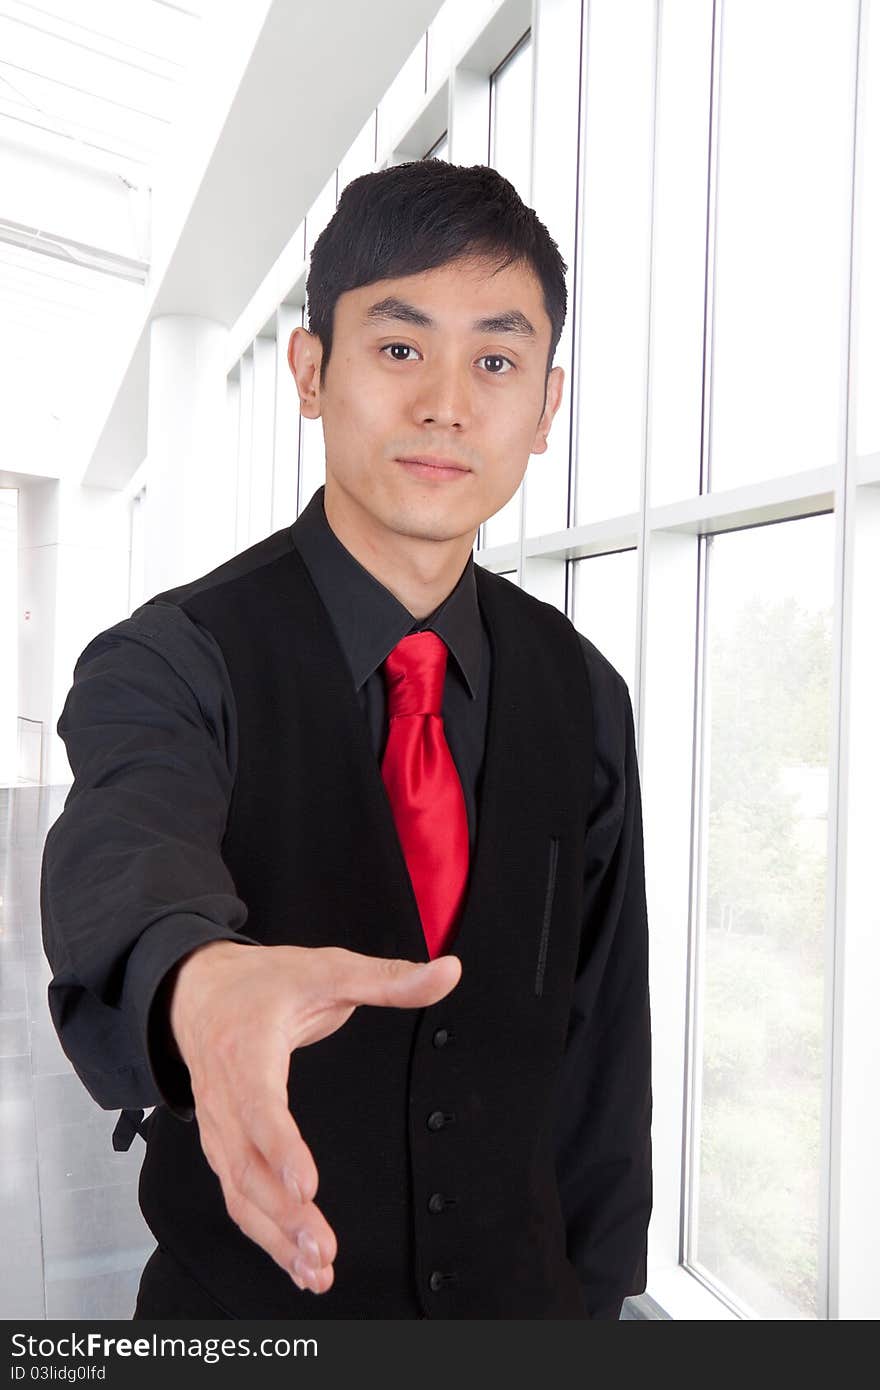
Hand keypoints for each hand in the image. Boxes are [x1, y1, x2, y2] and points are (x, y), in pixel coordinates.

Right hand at [167, 940, 461, 1294]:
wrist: (197, 992)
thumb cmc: (263, 982)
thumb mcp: (326, 968)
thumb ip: (388, 979)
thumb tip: (448, 972)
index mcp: (247, 1047)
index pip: (259, 1104)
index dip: (281, 1147)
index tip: (307, 1186)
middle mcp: (223, 1094)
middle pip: (245, 1164)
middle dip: (283, 1213)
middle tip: (323, 1248)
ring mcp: (216, 1126)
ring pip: (238, 1191)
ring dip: (274, 1236)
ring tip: (317, 1267)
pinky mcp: (221, 1147)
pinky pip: (237, 1197)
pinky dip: (265, 1235)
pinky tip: (297, 1263)